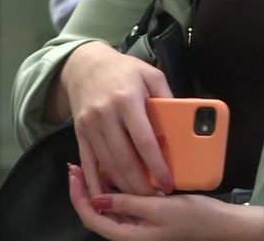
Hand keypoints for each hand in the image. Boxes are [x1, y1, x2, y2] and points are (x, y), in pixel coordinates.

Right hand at [59, 41, 173, 196]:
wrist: (84, 64)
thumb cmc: (124, 70)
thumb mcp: (151, 75)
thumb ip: (167, 97)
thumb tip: (185, 121)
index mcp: (127, 100)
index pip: (144, 140)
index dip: (156, 165)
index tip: (168, 182)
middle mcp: (105, 115)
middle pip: (124, 159)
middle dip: (140, 184)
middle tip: (155, 198)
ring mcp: (89, 126)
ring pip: (107, 164)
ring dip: (123, 186)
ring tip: (141, 198)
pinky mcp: (79, 133)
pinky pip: (88, 162)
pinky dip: (96, 181)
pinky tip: (108, 194)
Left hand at [68, 165, 263, 240]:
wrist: (221, 225)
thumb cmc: (193, 217)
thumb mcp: (160, 208)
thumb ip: (128, 203)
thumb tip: (96, 199)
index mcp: (129, 235)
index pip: (92, 218)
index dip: (79, 196)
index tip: (73, 174)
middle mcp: (130, 233)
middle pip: (96, 213)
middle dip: (84, 190)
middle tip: (76, 166)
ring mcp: (140, 225)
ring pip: (109, 207)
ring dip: (98, 187)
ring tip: (91, 165)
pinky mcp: (149, 217)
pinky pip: (124, 203)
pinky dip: (116, 188)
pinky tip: (116, 172)